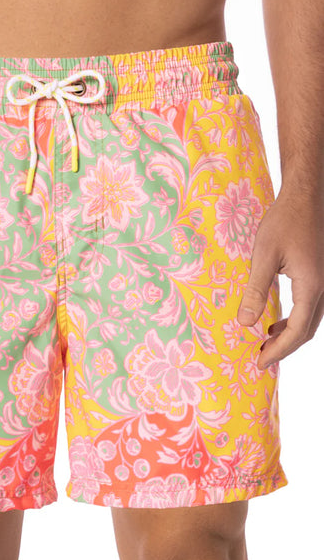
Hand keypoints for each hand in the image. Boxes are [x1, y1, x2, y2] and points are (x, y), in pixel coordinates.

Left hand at [237, 187, 323, 370]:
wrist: (307, 196)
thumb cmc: (285, 221)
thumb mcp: (264, 256)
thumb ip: (255, 290)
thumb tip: (244, 323)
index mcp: (312, 286)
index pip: (297, 332)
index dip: (278, 351)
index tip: (260, 363)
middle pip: (308, 330)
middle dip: (285, 348)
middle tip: (261, 357)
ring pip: (312, 319)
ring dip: (290, 333)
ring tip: (266, 340)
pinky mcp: (321, 273)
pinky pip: (312, 305)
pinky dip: (295, 318)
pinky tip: (276, 318)